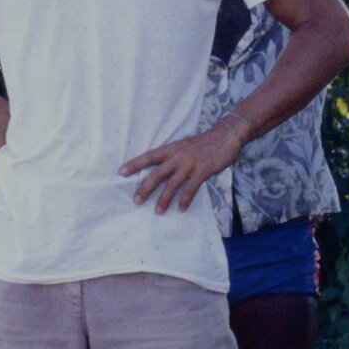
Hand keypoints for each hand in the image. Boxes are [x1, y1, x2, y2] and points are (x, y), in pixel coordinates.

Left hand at [120, 121, 245, 213]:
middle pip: (157, 174)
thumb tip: (162, 170)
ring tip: (158, 211)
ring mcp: (190, 164)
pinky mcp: (202, 171)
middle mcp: (178, 156)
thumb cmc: (205, 143)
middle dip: (145, 188)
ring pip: (172, 184)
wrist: (226, 136)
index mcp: (172, 148)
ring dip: (164, 199)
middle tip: (136, 200)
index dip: (135, 164)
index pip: (149, 156)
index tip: (121, 172)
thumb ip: (174, 156)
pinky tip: (180, 209)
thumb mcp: (185, 146)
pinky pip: (191, 189)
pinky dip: (185, 200)